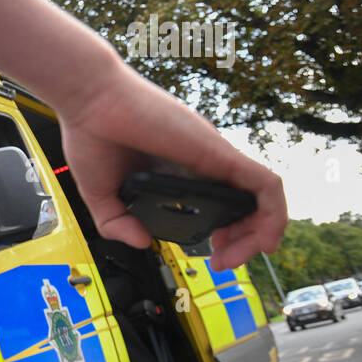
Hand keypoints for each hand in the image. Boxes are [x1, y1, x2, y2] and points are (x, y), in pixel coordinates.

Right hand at [56, 65, 287, 271]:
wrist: (88, 99)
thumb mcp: (99, 193)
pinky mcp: (218, 152)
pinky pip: (264, 183)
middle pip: (247, 205)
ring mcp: (213, 156)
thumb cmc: (91, 133)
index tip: (211, 255)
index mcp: (178, 171)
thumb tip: (143, 242)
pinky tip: (266, 236)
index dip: (225, 234)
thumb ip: (116, 222)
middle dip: (246, 240)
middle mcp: (202, 163)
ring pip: (262, 198)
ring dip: (262, 232)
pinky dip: (274, 213)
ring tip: (240, 255)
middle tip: (224, 262)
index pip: (219, 206)